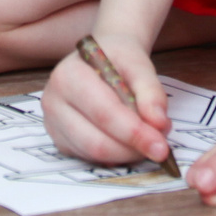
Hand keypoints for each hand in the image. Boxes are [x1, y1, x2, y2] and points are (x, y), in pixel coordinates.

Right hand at [40, 34, 173, 167]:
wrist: (101, 56)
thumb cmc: (118, 58)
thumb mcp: (138, 64)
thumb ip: (151, 92)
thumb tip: (159, 123)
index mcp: (68, 76)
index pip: (104, 113)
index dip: (135, 133)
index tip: (162, 146)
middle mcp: (53, 102)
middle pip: (95, 141)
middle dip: (132, 149)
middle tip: (160, 147)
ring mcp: (53, 124)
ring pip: (93, 155)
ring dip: (126, 154)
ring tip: (147, 139)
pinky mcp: (60, 140)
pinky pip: (90, 158)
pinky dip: (115, 156)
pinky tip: (128, 142)